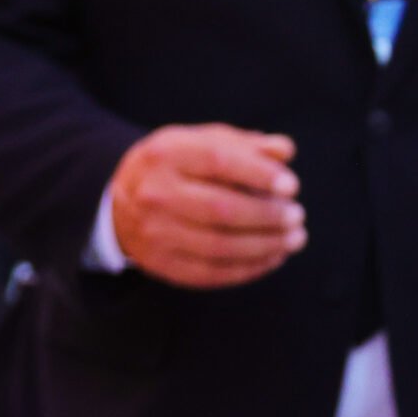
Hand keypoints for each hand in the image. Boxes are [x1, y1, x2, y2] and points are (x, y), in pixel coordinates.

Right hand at [110, 124, 306, 288]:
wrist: (120, 203)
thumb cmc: (175, 168)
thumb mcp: (201, 144)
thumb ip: (244, 145)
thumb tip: (285, 150)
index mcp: (165, 154)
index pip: (217, 161)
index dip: (259, 174)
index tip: (291, 186)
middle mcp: (154, 192)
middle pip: (221, 208)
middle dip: (268, 215)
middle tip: (297, 215)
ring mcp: (154, 231)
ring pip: (220, 245)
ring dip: (267, 245)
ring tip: (294, 238)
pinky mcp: (161, 263)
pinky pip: (213, 272)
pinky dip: (250, 268)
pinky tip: (272, 257)